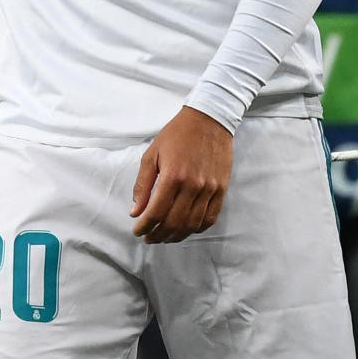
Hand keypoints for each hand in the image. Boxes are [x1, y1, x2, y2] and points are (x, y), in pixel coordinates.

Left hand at [130, 106, 232, 242]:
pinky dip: (197, 228)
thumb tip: (135, 212)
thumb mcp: (151, 155)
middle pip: (174, 222)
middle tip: (149, 238)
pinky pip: (210, 218)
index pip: (156, 212)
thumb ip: (142, 185)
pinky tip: (186, 230)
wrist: (209, 120)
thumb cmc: (176, 135)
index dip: (145, 226)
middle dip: (158, 235)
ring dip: (176, 235)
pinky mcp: (221, 189)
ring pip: (192, 224)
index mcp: (172, 176)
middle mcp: (193, 186)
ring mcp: (210, 189)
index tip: (138, 231)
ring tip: (164, 237)